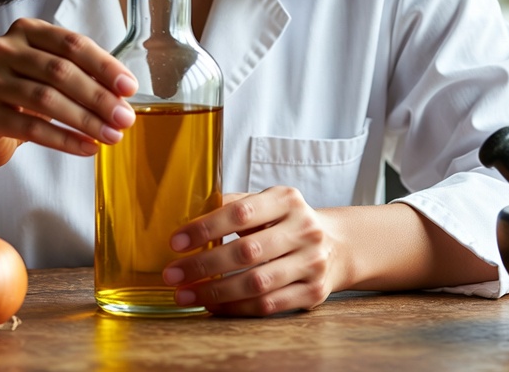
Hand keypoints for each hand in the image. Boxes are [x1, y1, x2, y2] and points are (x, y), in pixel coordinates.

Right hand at [0, 17, 136, 167]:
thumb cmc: (23, 95)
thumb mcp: (50, 75)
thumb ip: (82, 75)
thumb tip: (122, 96)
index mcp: (26, 30)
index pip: (72, 44)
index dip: (104, 66)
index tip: (129, 88)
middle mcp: (3, 48)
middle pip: (60, 71)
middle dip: (98, 97)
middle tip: (125, 118)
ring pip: (46, 100)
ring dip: (85, 120)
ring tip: (111, 136)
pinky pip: (31, 129)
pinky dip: (64, 140)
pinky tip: (86, 148)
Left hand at [162, 188, 339, 315]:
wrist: (336, 245)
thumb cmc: (285, 221)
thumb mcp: (266, 202)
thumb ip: (233, 205)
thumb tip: (188, 215)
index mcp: (286, 199)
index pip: (241, 212)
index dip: (206, 228)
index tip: (176, 241)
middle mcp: (303, 229)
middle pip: (247, 252)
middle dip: (204, 265)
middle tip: (173, 274)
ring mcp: (311, 262)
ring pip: (257, 283)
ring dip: (215, 291)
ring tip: (186, 294)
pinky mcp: (313, 292)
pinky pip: (268, 305)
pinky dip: (236, 308)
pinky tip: (213, 305)